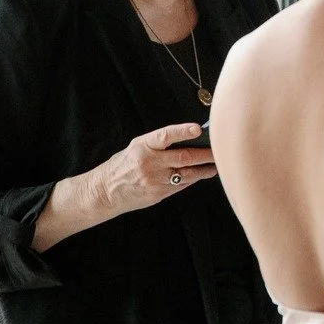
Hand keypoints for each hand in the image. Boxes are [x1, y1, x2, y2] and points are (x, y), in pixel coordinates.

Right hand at [96, 122, 218, 214]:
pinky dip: (192, 179)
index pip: (165, 136)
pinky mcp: (158, 194)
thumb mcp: (137, 147)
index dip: (182, 131)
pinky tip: (200, 175)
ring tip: (214, 165)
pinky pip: (181, 185)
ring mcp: (155, 180)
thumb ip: (159, 144)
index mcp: (143, 146)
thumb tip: (188, 139)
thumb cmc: (123, 165)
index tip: (198, 129)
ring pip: (187, 174)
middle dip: (205, 154)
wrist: (104, 191)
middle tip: (219, 150)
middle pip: (184, 157)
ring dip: (204, 170)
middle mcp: (150, 163)